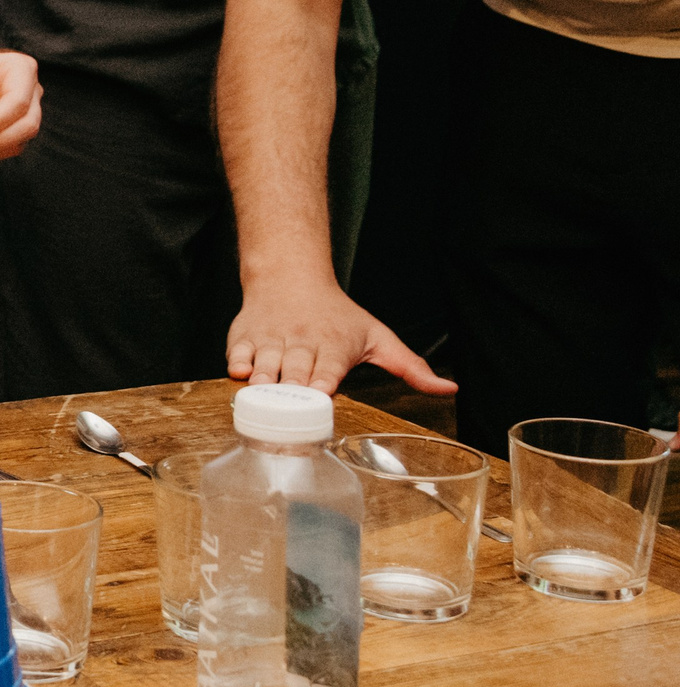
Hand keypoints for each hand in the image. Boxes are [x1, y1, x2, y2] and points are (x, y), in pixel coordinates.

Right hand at [226, 276, 451, 394]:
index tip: (321, 399)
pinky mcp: (245, 336)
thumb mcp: (378, 336)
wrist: (291, 276)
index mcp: (335, 345)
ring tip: (262, 399)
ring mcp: (271, 338)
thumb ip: (411, 367)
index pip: (329, 370)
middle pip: (294, 371)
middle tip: (288, 410)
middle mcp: (302, 341)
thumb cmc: (337, 313)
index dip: (324, 384)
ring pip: (265, 364)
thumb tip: (449, 389)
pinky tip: (240, 375)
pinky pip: (237, 353)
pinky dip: (237, 364)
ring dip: (263, 384)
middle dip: (291, 390)